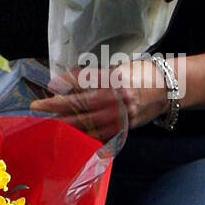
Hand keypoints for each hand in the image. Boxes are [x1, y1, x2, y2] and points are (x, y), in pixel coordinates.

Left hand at [28, 60, 166, 139]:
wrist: (168, 89)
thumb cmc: (142, 73)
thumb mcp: (119, 68)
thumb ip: (95, 76)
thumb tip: (68, 80)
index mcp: (115, 81)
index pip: (85, 81)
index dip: (65, 82)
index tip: (50, 84)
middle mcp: (117, 100)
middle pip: (80, 105)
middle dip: (56, 107)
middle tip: (36, 107)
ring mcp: (121, 117)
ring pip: (87, 124)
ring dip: (64, 124)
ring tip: (47, 123)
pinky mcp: (124, 129)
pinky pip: (99, 135)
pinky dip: (83, 135)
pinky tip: (68, 136)